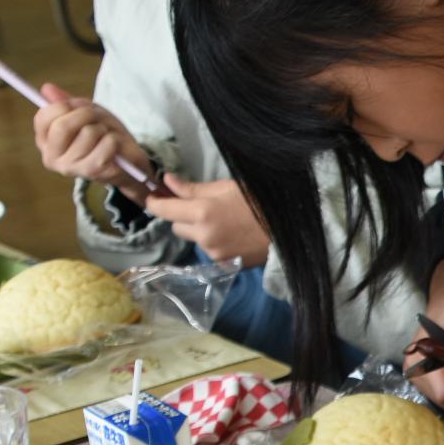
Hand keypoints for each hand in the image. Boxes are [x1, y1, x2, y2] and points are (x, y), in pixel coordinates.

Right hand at [32, 85, 151, 196]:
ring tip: (106, 136)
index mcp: (45, 141)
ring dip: (103, 128)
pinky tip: (114, 147)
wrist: (128, 161)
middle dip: (85, 114)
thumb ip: (68, 102)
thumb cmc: (103, 135)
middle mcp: (52, 157)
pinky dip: (114, 139)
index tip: (76, 106)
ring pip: (88, 133)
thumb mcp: (86, 113)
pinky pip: (106, 144)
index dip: (63, 105)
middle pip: (63, 126)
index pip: (43, 118)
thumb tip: (47, 88)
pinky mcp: (92, 172)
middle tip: (96, 116)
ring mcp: (71, 168)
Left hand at [145, 174, 270, 266]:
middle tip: (201, 209)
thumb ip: (193, 188)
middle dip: (183, 218)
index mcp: (202, 212)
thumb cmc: (259, 203)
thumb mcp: (225, 188)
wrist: (288, 230)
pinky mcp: (223, 263)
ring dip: (199, 231)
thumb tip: (167, 181)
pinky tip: (231, 236)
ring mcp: (213, 252)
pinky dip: (214, 242)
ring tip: (222, 224)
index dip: (155, 203)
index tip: (155, 198)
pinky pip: (208, 250)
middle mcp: (203, 235)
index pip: (164, 210)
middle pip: (176, 227)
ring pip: (193, 239)